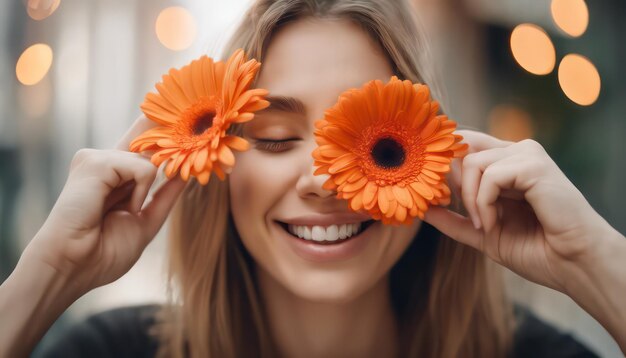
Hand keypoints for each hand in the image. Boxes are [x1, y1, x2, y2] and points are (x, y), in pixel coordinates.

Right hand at [25, 115, 185, 294]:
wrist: (74, 266)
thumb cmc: (104, 251)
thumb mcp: (146, 221)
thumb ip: (165, 196)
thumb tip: (186, 173)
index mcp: (116, 175)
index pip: (143, 142)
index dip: (163, 129)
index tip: (185, 115)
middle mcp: (106, 162)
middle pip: (147, 134)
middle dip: (171, 135)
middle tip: (169, 160)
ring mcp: (98, 159)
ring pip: (148, 158)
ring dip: (147, 189)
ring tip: (126, 211)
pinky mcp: (94, 162)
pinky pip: (142, 167)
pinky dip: (141, 191)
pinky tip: (124, 208)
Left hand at [424, 130, 616, 292]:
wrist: (573, 265)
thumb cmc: (537, 250)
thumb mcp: (483, 234)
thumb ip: (454, 220)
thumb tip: (422, 209)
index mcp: (505, 163)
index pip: (463, 144)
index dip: (443, 166)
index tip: (436, 196)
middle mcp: (516, 151)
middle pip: (462, 144)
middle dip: (449, 177)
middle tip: (452, 206)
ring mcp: (527, 155)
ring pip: (472, 162)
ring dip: (469, 200)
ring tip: (485, 224)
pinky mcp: (534, 165)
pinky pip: (490, 176)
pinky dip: (483, 204)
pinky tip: (493, 224)